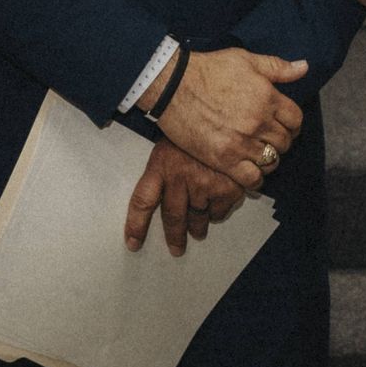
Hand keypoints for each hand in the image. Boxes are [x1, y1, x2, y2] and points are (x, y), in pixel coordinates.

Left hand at [125, 140, 245, 255]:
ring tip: (199, 230)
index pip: (142, 201)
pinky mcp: (227, 189)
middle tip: (177, 248)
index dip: (136, 226)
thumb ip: (165, 168)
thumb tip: (159, 195)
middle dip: (174, 236)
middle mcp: (180, 178)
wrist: (232, 118)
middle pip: (173, 217)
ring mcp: (204, 185)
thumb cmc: (200, 129)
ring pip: (198, 217)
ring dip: (198, 226)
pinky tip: (218, 204)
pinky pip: (219, 212)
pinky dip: (218, 212)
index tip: (133, 244)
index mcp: (161, 165)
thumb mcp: (174, 141)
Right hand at [142, 45, 304, 189]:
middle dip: (280, 141)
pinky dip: (255, 179)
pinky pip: (251, 178)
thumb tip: (304, 67)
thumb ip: (277, 67)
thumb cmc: (207, 70)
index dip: (293, 124)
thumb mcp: (245, 59)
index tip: (284, 126)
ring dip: (268, 159)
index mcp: (268, 98)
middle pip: (285, 142)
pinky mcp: (223, 158)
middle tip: (269, 140)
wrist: (171, 86)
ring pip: (271, 161)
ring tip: (259, 155)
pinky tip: (250, 172)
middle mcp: (258, 122)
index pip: (296, 119)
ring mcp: (242, 142)